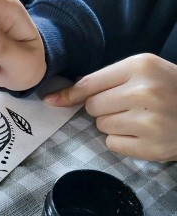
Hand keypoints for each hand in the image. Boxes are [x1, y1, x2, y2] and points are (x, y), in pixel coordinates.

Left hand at [44, 54, 176, 161]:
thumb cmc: (169, 87)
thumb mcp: (141, 71)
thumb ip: (104, 79)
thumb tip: (63, 93)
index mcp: (140, 67)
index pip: (89, 84)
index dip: (68, 94)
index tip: (51, 100)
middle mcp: (144, 93)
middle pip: (92, 106)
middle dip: (101, 107)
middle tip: (125, 105)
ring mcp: (149, 122)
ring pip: (101, 126)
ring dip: (111, 123)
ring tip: (137, 118)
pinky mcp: (152, 148)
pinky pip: (112, 144)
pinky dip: (121, 140)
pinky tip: (141, 133)